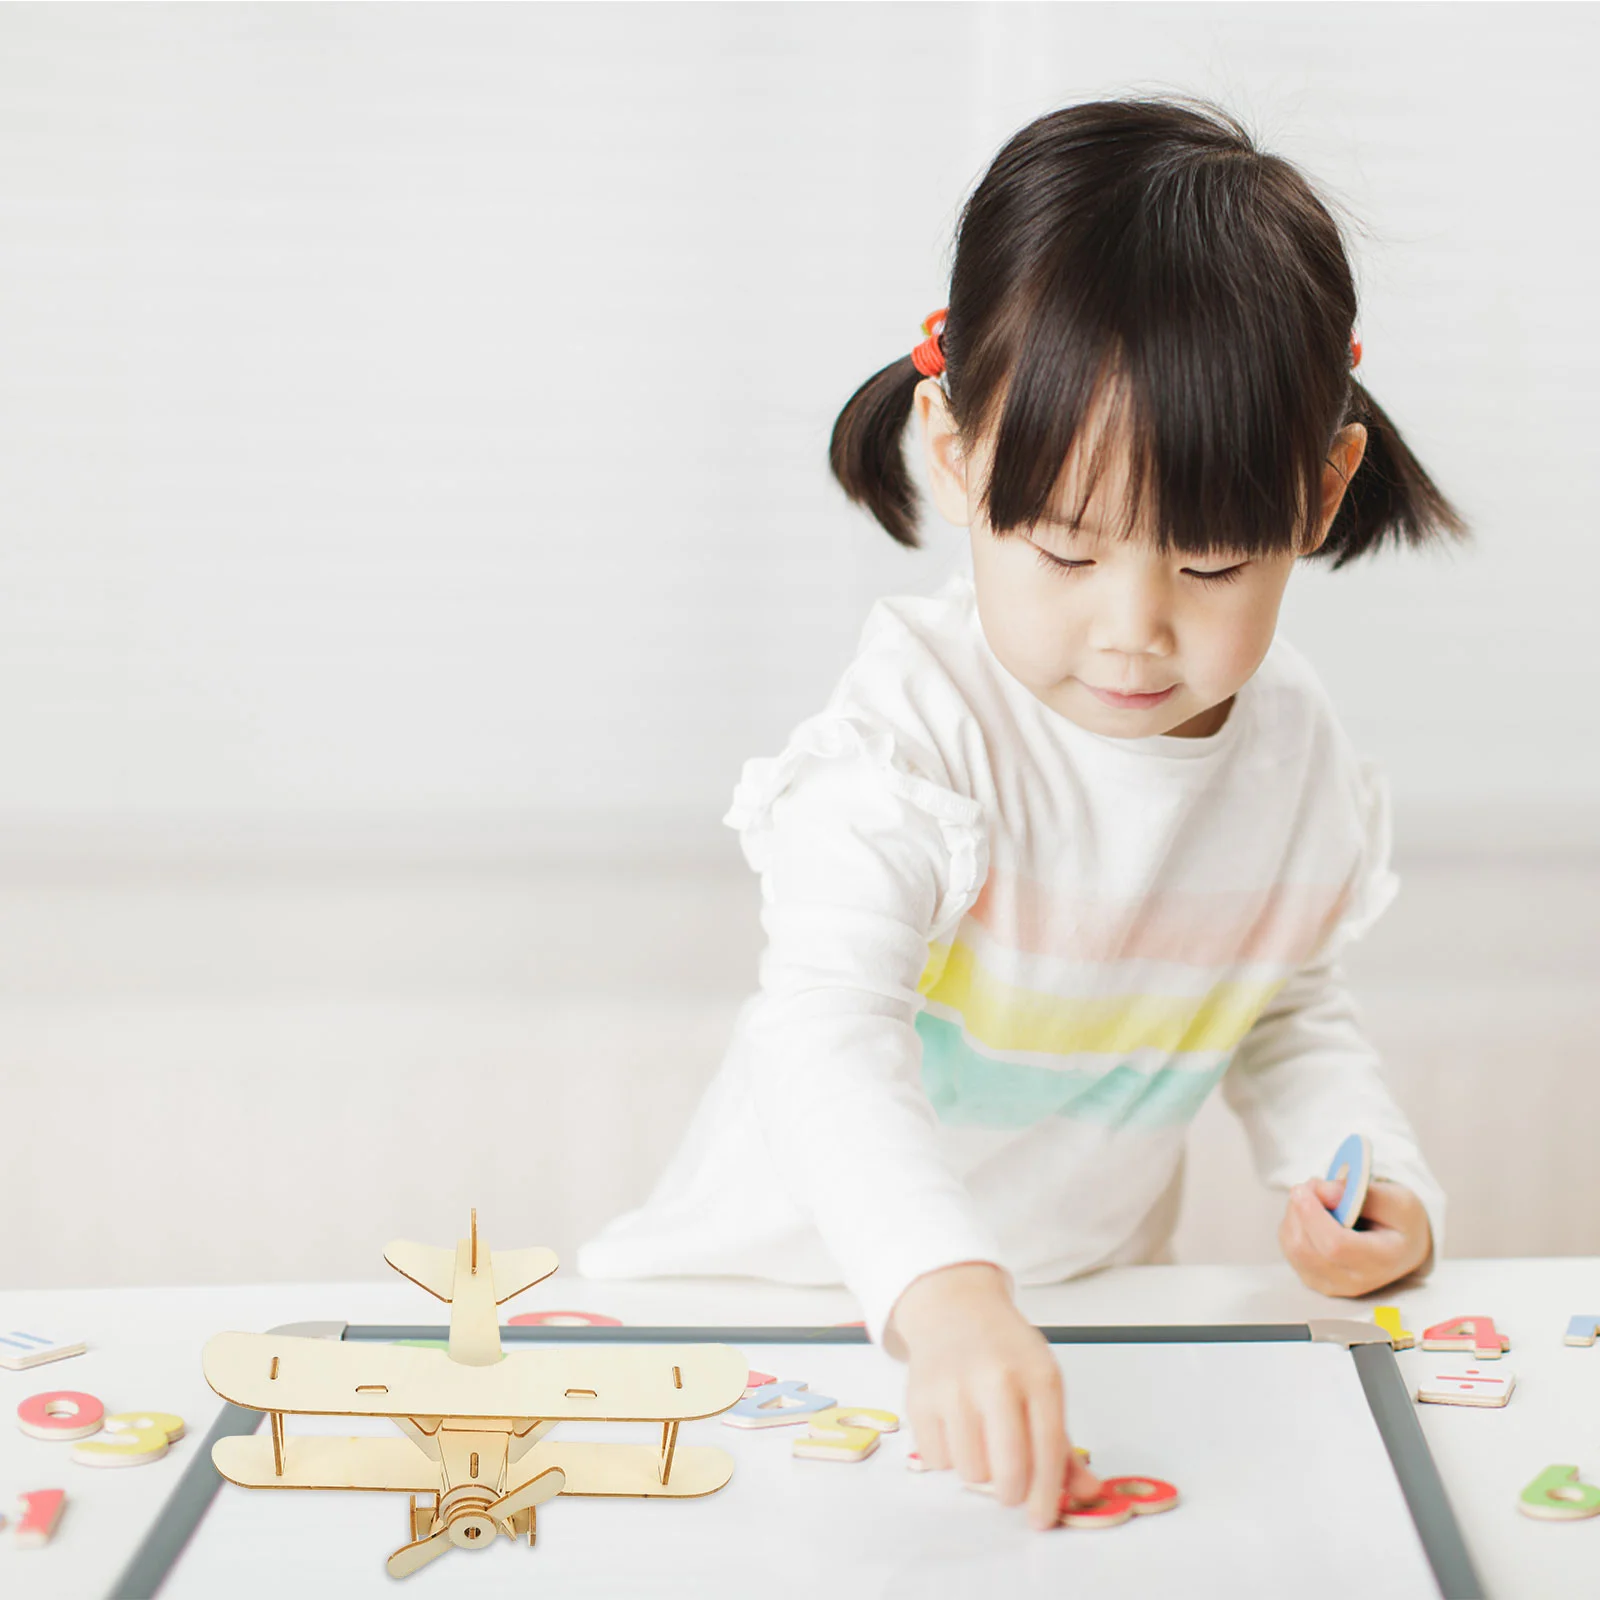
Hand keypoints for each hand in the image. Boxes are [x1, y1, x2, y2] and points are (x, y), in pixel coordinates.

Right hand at [886, 1262, 1100, 1529]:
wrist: (955, 1308)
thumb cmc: (1005, 1351)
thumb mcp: (1043, 1382)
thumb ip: (1062, 1442)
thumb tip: (1085, 1492)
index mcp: (1038, 1375)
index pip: (1048, 1449)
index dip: (1047, 1493)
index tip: (1042, 1519)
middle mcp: (996, 1377)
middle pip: (1008, 1469)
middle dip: (1012, 1492)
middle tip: (1011, 1487)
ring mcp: (954, 1387)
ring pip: (970, 1471)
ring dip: (978, 1470)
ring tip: (981, 1441)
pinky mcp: (919, 1398)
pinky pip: (936, 1461)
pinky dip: (948, 1457)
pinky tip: (955, 1428)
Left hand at [1279, 1176, 1432, 1296]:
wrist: (1400, 1247)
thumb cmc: (1400, 1221)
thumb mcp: (1396, 1198)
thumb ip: (1361, 1192)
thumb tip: (1323, 1191)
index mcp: (1381, 1261)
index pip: (1335, 1246)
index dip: (1312, 1215)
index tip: (1302, 1189)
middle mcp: (1354, 1281)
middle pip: (1305, 1247)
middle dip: (1300, 1208)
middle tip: (1315, 1184)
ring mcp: (1331, 1285)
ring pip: (1292, 1246)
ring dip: (1295, 1213)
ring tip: (1317, 1196)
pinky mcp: (1313, 1279)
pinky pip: (1288, 1247)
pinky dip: (1293, 1223)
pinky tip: (1311, 1214)